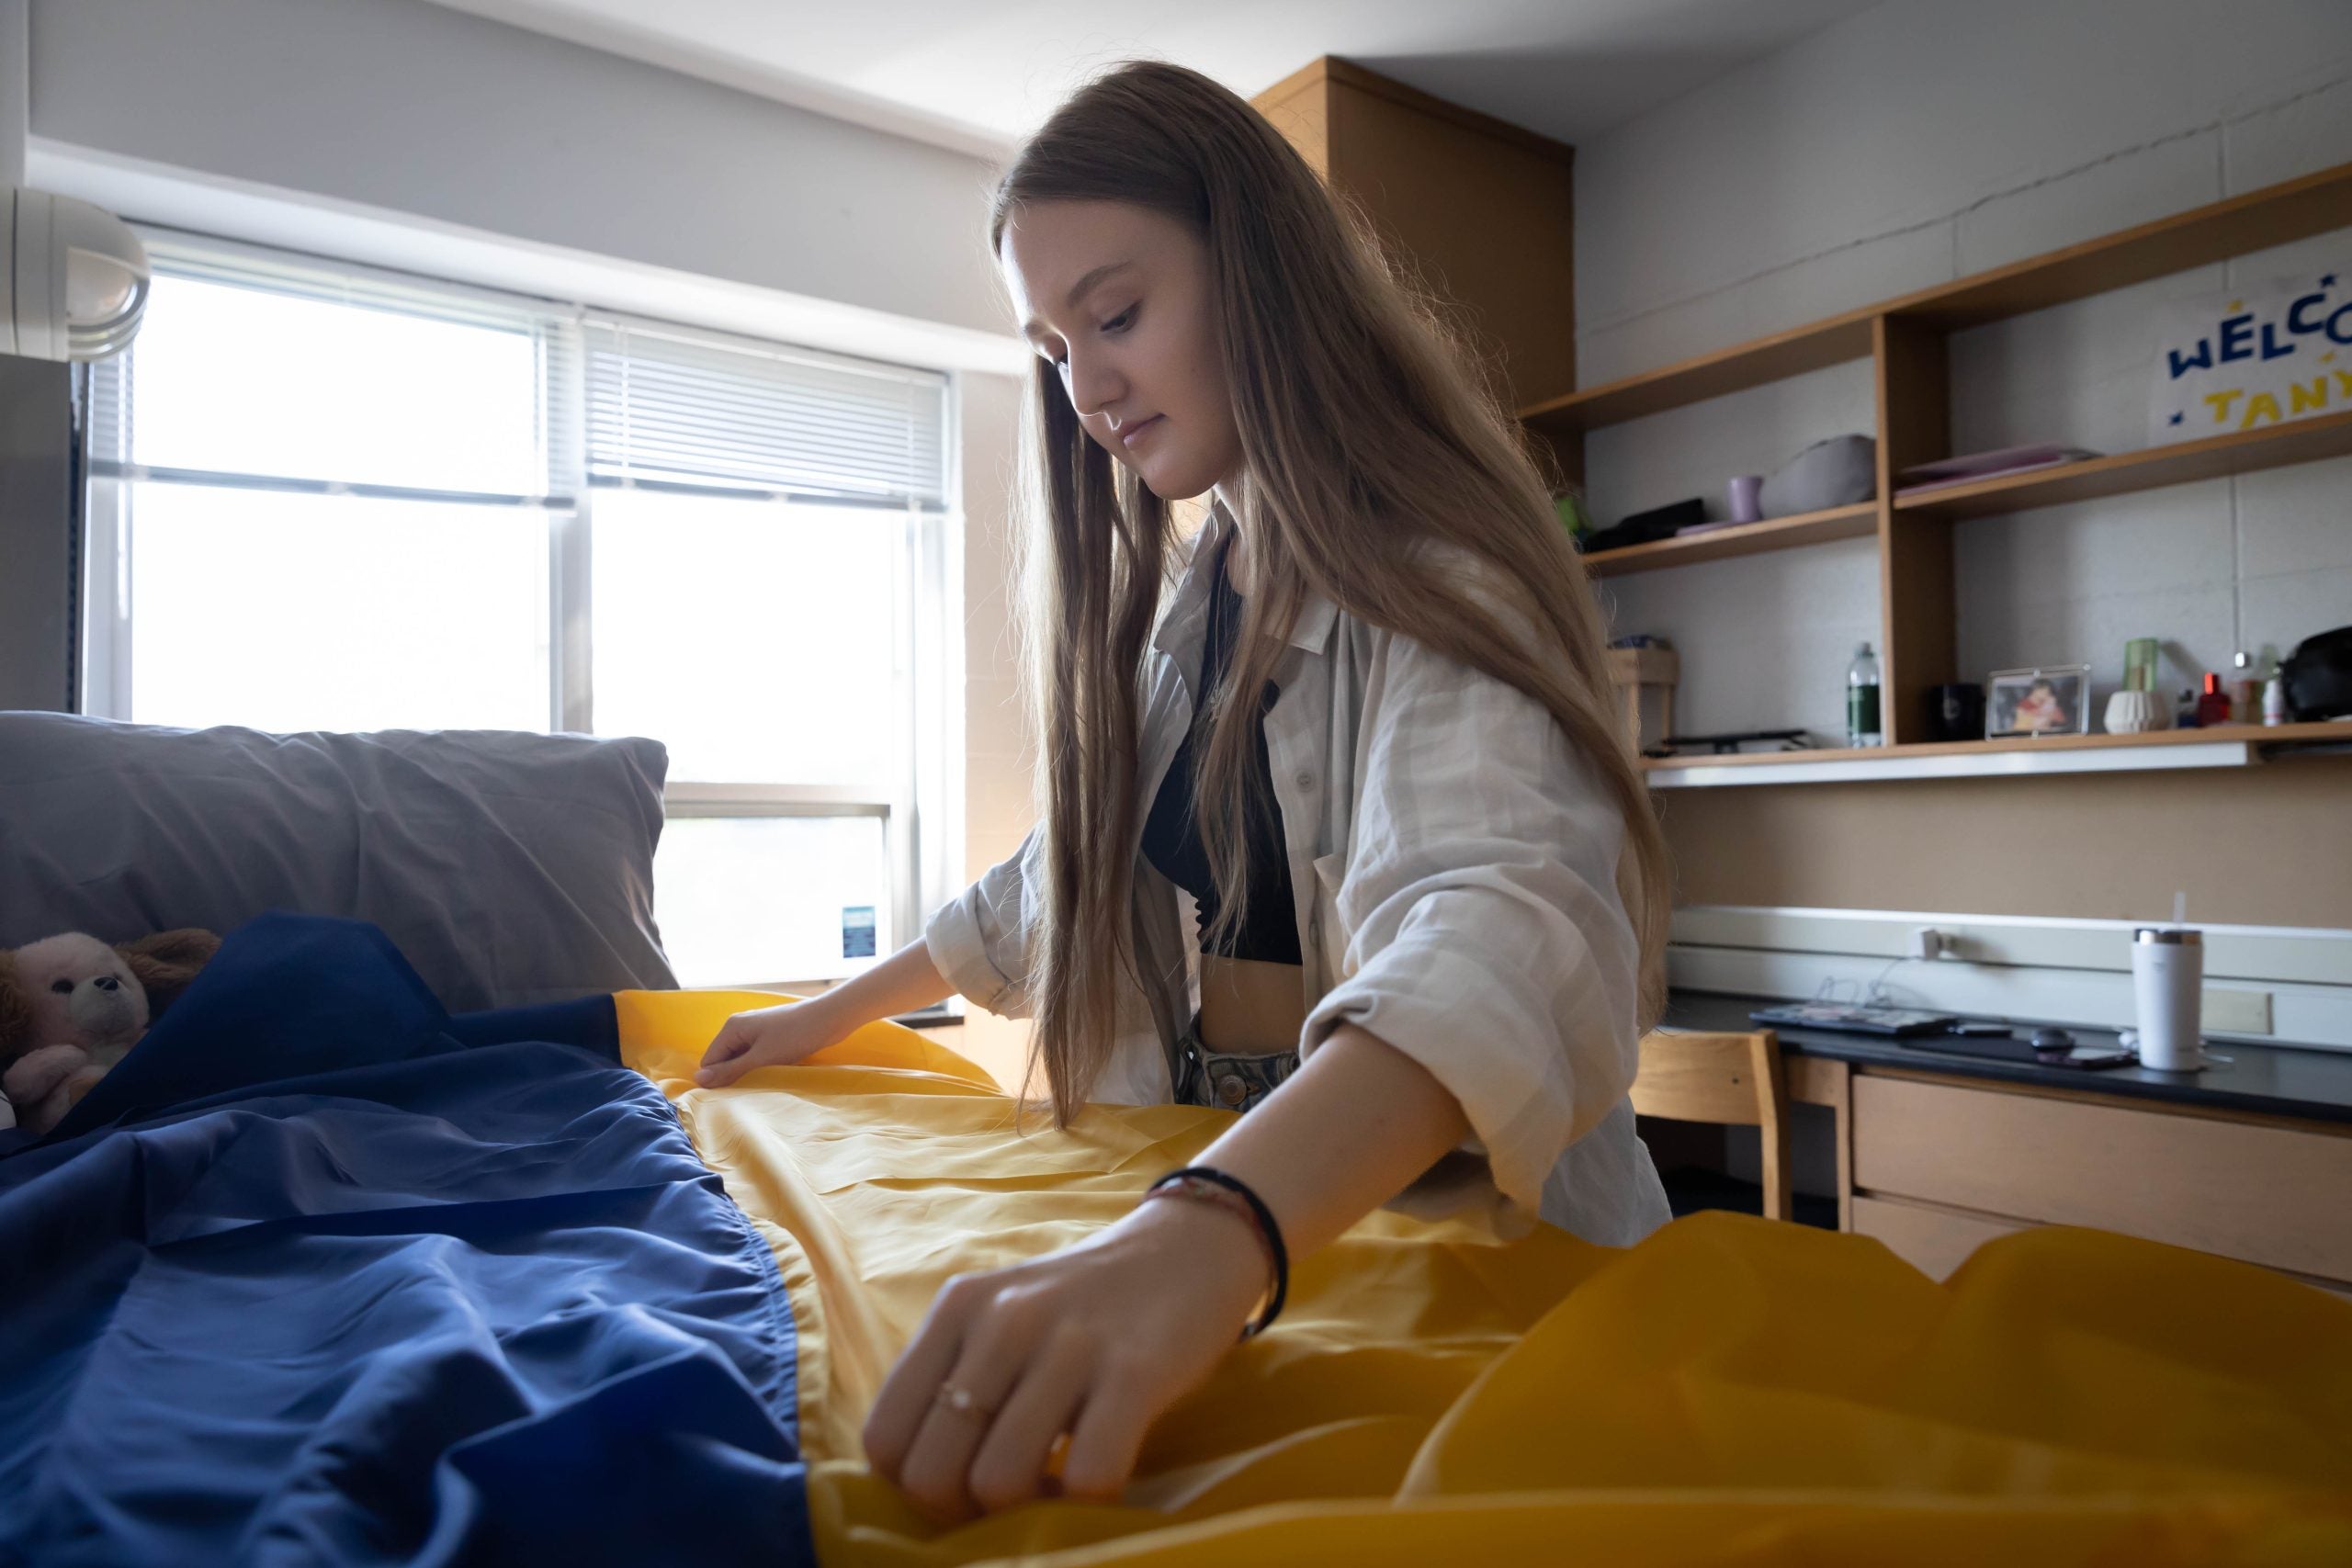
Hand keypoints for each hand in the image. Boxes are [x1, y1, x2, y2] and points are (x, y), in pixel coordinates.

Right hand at [696, 996, 852, 1087]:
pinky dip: (759, 1067)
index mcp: (732, 1028)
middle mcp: (740, 1026)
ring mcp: (756, 1030)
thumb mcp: (761, 1058)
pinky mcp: (770, 1035)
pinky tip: (770, 1076)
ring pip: (740, 1059)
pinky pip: (755, 1056)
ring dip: (747, 1073)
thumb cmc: (795, 1036)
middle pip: (724, 1059)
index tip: (728, 1099)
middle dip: (731, 1077)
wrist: (830, 1018)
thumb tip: (699, 1079)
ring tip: (759, 1087)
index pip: (709, 1060)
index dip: (716, 1080)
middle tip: (746, 1095)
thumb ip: (730, 1070)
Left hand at [863, 1194, 1269, 1521]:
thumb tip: (922, 1478)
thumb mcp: (1002, 1315)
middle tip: (1011, 1495)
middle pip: (931, 1472)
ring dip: (1027, 1511)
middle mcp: (1003, 1320)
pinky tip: (1099, 1477)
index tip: (962, 1481)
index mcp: (958, 1309)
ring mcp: (1069, 1344)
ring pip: (998, 1481)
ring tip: (1057, 1485)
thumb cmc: (1086, 1301)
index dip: (915, 1485)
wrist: (1190, 1247)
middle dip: (965, 1510)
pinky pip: (1089, 1475)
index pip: (884, 1437)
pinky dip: (1089, 1503)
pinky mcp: (1136, 1371)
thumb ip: (957, 1376)